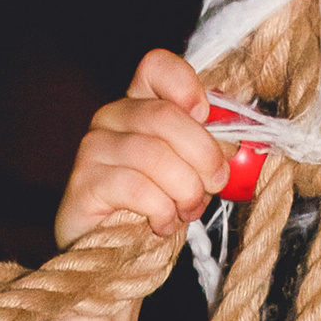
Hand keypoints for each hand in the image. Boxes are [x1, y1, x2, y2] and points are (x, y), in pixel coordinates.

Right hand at [56, 50, 225, 250]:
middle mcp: (112, 117)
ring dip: (184, 190)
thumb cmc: (154, 208)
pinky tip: (163, 224)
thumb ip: (209, 151)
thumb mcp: (190, 173)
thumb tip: (236, 147)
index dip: (185, 84)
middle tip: (213, 185)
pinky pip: (136, 188)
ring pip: (154, 155)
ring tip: (186, 212)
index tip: (204, 115)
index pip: (156, 65)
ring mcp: (94, 148)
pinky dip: (161, 210)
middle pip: (165, 116)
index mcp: (140, 104)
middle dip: (202, 155)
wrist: (112, 255)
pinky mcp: (84, 183)